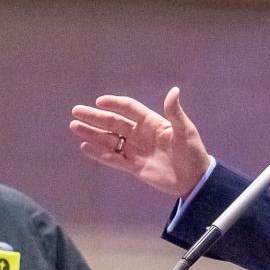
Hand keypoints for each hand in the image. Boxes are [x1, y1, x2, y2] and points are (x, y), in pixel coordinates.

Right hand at [70, 87, 210, 198]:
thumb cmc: (192, 153)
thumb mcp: (185, 132)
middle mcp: (141, 134)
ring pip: (110, 140)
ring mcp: (136, 150)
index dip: (115, 104)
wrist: (194, 180)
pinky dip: (99, 154)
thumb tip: (174, 90)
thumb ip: (175, 113)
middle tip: (76, 111)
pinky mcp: (134, 167)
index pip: (130, 109)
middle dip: (96, 117)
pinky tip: (85, 147)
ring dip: (93, 134)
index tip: (99, 101)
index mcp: (153, 123)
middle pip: (115, 123)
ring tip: (75, 127)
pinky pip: (114, 158)